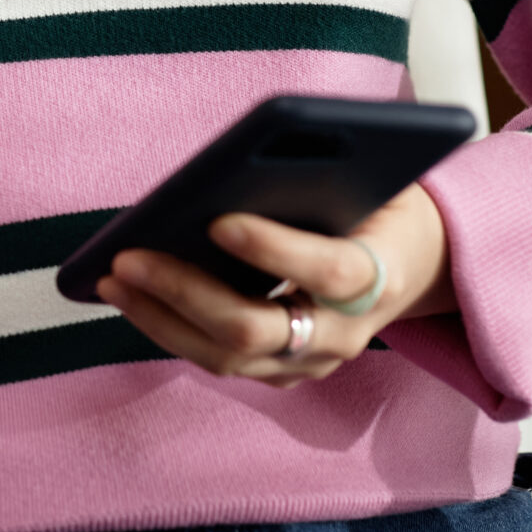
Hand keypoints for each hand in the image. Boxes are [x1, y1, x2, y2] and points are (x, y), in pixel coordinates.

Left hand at [93, 183, 453, 388]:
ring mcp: (314, 362)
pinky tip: (132, 293)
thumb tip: (241, 158)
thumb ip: (324, 172)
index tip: (217, 219)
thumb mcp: (372, 177)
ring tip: (112, 276)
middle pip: (257, 331)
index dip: (275, 249)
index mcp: (381, 277)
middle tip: (129, 256)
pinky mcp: (285, 372)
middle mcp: (347, 334)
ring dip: (160, 317)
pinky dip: (169, 327)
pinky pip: (219, 359)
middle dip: (185, 292)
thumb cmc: (382, 205)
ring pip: (227, 357)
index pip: (328, 273)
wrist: (419, 264)